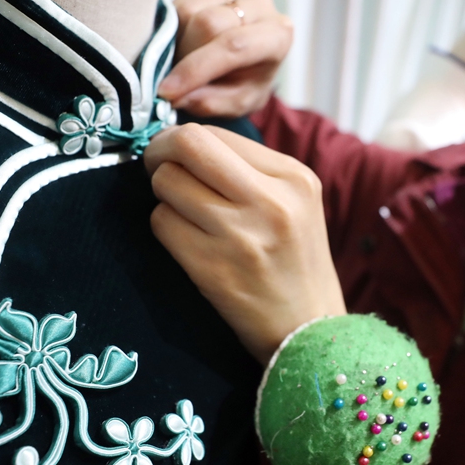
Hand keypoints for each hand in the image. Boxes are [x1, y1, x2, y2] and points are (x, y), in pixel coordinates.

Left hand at [144, 123, 345, 364]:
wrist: (308, 330)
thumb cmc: (294, 262)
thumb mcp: (295, 203)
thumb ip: (249, 169)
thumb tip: (182, 140)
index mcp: (294, 178)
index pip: (216, 133)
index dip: (183, 140)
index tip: (177, 156)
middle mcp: (270, 202)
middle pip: (187, 145)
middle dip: (159, 151)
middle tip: (157, 167)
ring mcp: (240, 236)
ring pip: (167, 184)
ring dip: (164, 195)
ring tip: (184, 212)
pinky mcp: (213, 269)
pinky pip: (161, 224)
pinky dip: (165, 227)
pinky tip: (187, 241)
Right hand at [158, 0, 292, 117]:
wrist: (247, 61)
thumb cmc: (245, 84)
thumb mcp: (236, 104)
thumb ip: (211, 103)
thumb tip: (178, 97)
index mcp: (277, 36)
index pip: (234, 46)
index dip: (197, 68)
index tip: (167, 91)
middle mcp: (261, 5)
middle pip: (209, 22)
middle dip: (184, 54)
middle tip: (174, 76)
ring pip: (189, 10)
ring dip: (175, 40)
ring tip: (180, 60)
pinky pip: (180, 0)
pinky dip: (172, 24)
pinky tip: (180, 41)